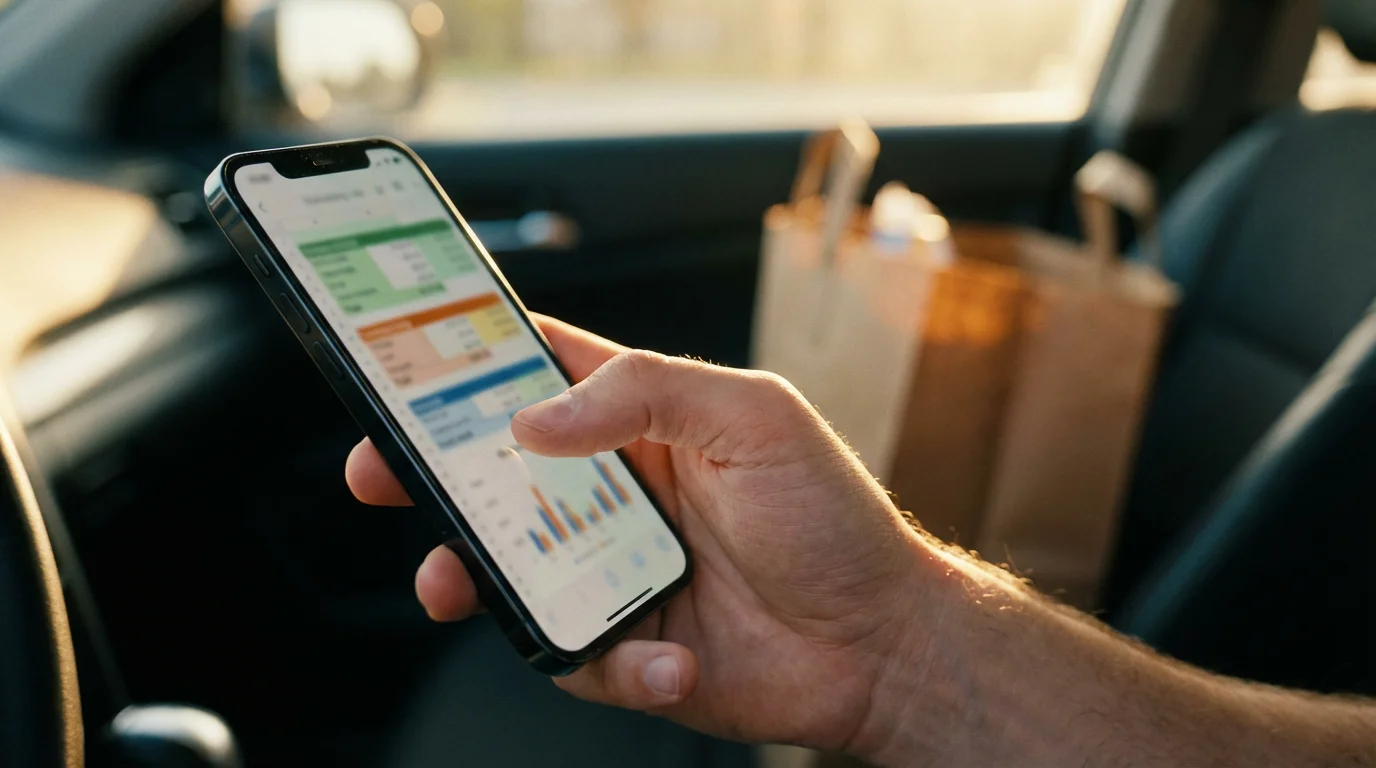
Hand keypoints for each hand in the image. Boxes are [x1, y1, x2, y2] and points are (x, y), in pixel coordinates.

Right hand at [346, 315, 927, 751]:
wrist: (884, 643)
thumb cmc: (832, 518)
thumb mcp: (753, 418)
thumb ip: (647, 392)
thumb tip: (534, 420)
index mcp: (645, 422)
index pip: (540, 376)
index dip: (468, 367)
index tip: (402, 364)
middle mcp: (618, 495)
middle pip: (498, 476)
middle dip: (428, 475)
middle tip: (378, 473)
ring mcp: (615, 572)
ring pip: (508, 571)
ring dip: (469, 576)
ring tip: (453, 582)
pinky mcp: (626, 647)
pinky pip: (574, 656)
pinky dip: (609, 663)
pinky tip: (671, 661)